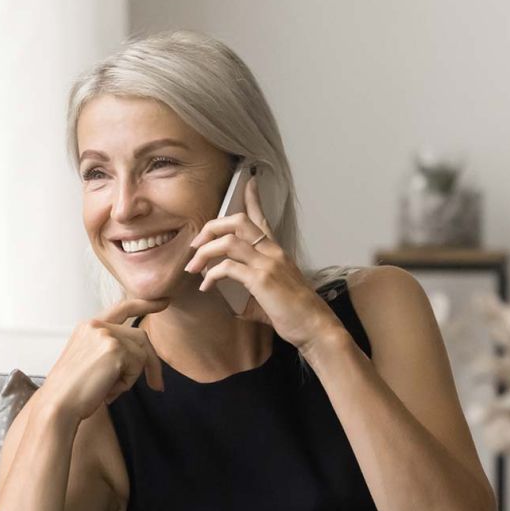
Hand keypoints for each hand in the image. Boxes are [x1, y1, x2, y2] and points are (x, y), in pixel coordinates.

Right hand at [37, 296, 168, 422]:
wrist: (57, 405)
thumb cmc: (73, 391)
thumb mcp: (92, 363)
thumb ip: (113, 351)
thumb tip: (144, 356)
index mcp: (88, 327)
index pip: (121, 308)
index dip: (144, 304)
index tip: (163, 302)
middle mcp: (96, 325)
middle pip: (140, 337)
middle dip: (152, 362)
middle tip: (157, 386)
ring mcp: (105, 334)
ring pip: (141, 354)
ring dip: (132, 377)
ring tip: (109, 389)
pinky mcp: (114, 348)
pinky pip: (138, 365)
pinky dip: (127, 382)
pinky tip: (108, 389)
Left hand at [183, 175, 343, 351]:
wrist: (316, 328)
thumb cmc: (297, 316)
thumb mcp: (272, 298)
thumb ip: (251, 295)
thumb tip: (233, 305)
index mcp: (277, 253)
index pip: (262, 218)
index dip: (253, 198)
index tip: (247, 182)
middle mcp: (273, 252)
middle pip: (238, 222)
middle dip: (211, 228)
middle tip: (196, 244)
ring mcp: (268, 264)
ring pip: (228, 240)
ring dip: (204, 251)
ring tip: (193, 267)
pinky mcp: (261, 280)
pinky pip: (227, 267)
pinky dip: (210, 275)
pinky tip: (206, 286)